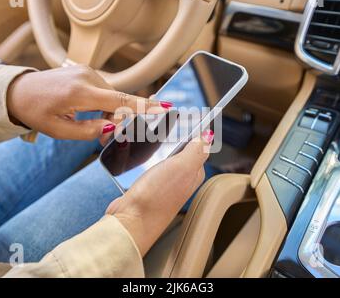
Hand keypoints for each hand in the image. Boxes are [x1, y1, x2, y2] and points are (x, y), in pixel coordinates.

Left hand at [6, 65, 171, 140]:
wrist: (19, 91)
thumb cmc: (36, 111)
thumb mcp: (59, 130)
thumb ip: (89, 130)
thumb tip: (112, 127)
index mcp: (79, 92)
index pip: (120, 101)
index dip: (144, 106)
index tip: (166, 107)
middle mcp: (87, 77)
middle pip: (119, 101)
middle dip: (119, 120)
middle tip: (107, 139)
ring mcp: (87, 71)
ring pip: (113, 96)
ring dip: (111, 113)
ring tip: (96, 127)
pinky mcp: (86, 71)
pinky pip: (105, 90)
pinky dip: (105, 104)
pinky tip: (94, 114)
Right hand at [106, 130, 214, 255]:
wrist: (131, 220)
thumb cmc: (157, 197)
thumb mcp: (182, 167)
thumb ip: (197, 150)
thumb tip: (209, 135)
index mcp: (194, 173)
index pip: (197, 145)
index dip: (191, 130)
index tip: (182, 118)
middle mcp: (181, 179)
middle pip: (179, 149)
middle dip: (172, 137)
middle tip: (161, 126)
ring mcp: (164, 183)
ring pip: (163, 157)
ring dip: (156, 148)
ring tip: (148, 139)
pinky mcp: (147, 187)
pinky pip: (150, 167)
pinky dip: (145, 159)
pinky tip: (139, 158)